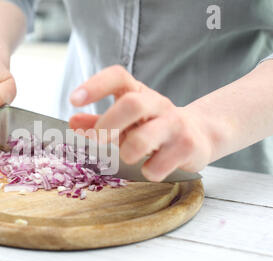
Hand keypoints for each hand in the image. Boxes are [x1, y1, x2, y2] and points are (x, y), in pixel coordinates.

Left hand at [69, 65, 212, 181]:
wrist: (200, 136)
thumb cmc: (153, 127)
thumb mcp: (125, 122)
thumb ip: (99, 123)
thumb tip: (72, 122)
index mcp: (139, 93)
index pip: (118, 76)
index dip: (95, 85)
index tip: (73, 100)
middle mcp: (158, 104)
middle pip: (132, 104)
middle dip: (108, 124)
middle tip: (97, 139)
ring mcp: (175, 125)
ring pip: (143, 139)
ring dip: (128, 153)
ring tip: (131, 155)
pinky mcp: (187, 147)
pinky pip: (157, 167)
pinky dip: (148, 172)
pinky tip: (154, 166)